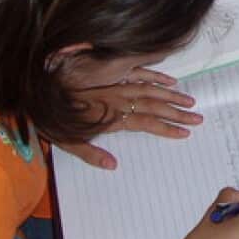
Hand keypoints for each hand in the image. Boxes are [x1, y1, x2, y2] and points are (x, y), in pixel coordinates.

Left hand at [57, 67, 202, 169]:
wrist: (40, 85)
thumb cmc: (53, 116)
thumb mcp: (66, 141)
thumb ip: (90, 153)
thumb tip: (112, 165)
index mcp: (110, 116)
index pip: (145, 122)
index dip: (166, 128)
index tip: (184, 132)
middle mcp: (117, 99)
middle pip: (153, 105)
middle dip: (177, 112)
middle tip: (198, 117)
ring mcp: (116, 84)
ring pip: (149, 89)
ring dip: (171, 96)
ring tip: (190, 101)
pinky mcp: (113, 73)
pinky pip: (138, 73)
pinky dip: (155, 76)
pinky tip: (170, 80)